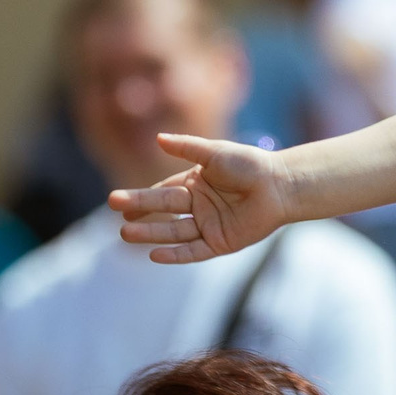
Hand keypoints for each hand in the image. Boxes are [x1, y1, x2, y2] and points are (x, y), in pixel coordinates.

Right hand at [109, 133, 294, 262]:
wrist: (281, 185)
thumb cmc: (251, 164)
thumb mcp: (216, 153)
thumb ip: (187, 148)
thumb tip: (157, 138)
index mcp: (196, 183)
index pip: (163, 190)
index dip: (143, 197)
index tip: (118, 201)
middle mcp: (199, 206)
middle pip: (164, 210)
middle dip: (139, 210)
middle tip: (114, 209)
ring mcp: (209, 226)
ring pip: (174, 232)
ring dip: (151, 233)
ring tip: (125, 234)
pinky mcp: (221, 243)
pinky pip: (193, 252)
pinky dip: (175, 254)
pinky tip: (154, 255)